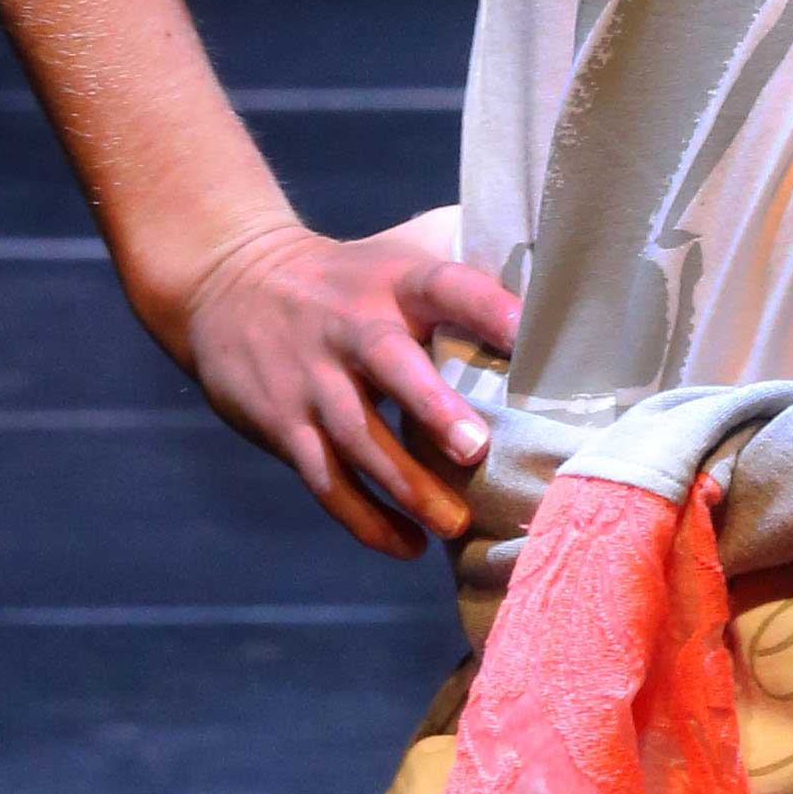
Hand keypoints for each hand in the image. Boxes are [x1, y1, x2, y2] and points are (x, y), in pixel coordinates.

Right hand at [176, 213, 519, 556]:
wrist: (231, 282)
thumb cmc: (351, 275)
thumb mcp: (401, 248)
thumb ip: (470, 254)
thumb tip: (561, 264)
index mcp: (395, 280)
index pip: (446, 285)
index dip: (486, 307)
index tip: (528, 335)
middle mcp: (352, 325)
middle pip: (391, 364)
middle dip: (433, 409)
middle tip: (477, 449)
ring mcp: (313, 378)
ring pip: (356, 436)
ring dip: (405, 485)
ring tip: (455, 524)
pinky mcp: (284, 424)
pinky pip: (325, 479)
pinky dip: (365, 519)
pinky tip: (409, 545)